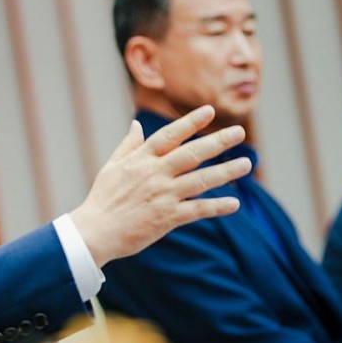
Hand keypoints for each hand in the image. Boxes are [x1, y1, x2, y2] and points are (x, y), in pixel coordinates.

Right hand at [71, 105, 250, 265]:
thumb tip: (136, 124)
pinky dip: (216, 207)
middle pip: (192, 154)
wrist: (95, 232)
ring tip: (246, 164)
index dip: (191, 123)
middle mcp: (155, 174)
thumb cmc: (103, 198)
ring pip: (200, 180)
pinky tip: (235, 203)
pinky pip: (197, 210)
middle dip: (217, 142)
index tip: (210, 111)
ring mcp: (163, 196)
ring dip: (226, 172)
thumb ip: (128, 145)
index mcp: (141, 159)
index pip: (170, 135)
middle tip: (239, 133)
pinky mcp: (167, 218)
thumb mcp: (112, 166)